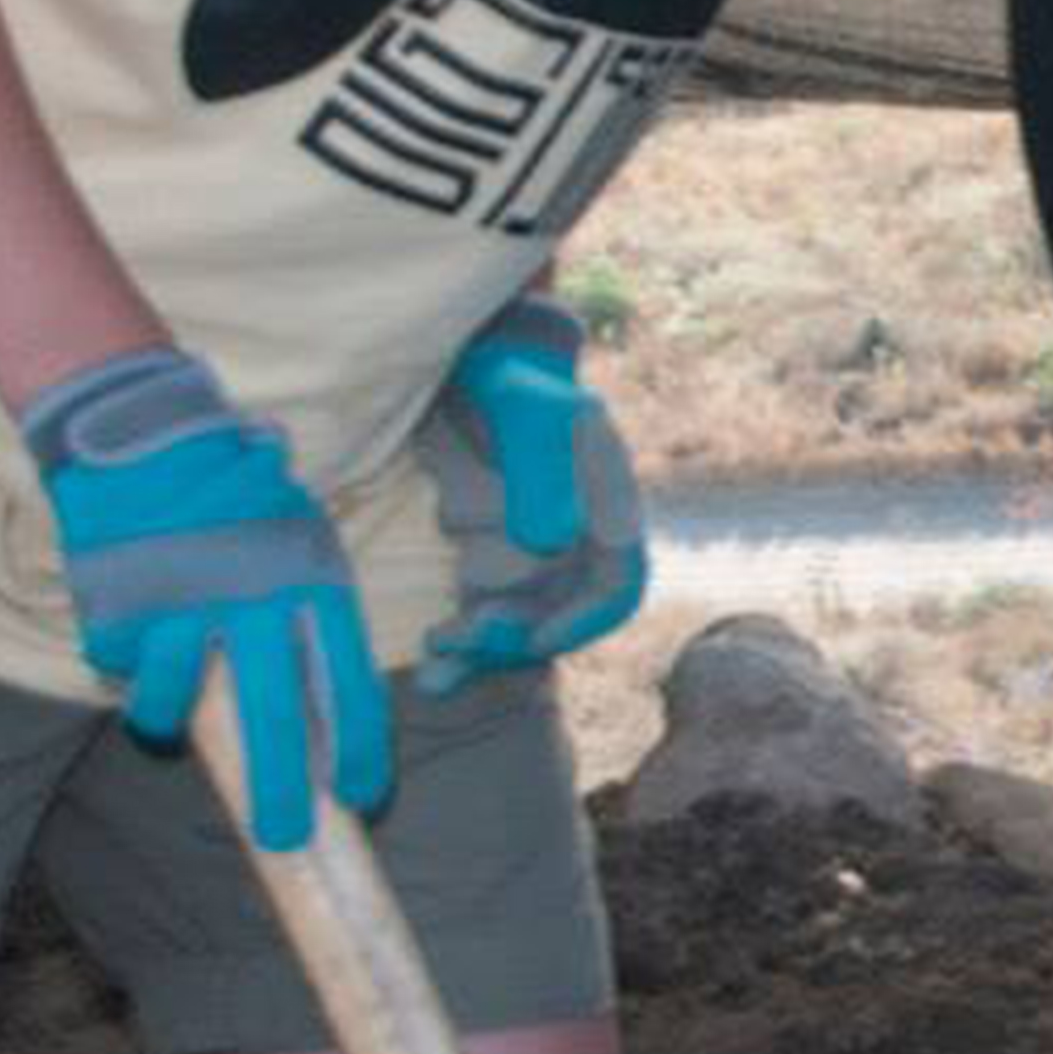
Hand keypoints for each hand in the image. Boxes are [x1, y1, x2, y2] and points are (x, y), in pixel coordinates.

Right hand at [23, 345, 392, 852]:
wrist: (151, 439)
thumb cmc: (240, 501)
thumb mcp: (302, 545)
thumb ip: (312, 618)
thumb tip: (326, 716)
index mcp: (310, 584)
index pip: (349, 687)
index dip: (357, 752)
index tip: (359, 798)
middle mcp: (252, 602)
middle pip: (272, 721)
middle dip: (281, 793)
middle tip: (285, 838)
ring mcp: (181, 607)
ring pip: (175, 703)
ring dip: (168, 719)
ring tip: (168, 715)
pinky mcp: (121, 608)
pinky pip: (123, 669)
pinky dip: (125, 669)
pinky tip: (130, 642)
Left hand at [422, 296, 648, 683]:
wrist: (469, 376)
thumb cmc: (509, 383)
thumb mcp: (528, 410)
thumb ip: (542, 468)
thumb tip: (552, 542)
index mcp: (607, 506)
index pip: (619, 583)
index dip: (586, 620)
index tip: (541, 640)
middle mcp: (577, 543)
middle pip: (562, 616)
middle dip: (515, 637)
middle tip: (462, 635)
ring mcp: (534, 559)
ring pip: (519, 625)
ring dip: (482, 646)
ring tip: (437, 645)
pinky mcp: (492, 568)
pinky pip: (483, 622)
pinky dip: (461, 656)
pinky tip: (433, 677)